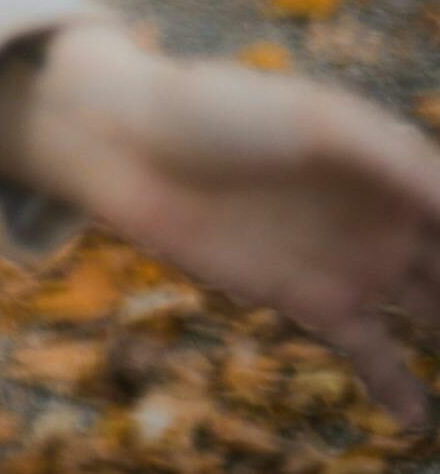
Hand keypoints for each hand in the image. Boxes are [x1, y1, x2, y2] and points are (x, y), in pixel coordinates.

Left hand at [48, 38, 439, 433]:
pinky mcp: (308, 299)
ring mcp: (354, 261)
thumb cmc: (221, 111)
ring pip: (436, 313)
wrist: (125, 140)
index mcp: (401, 164)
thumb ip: (402, 166)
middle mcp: (390, 217)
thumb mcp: (320, 123)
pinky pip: (370, 353)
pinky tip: (423, 423)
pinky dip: (400, 389)